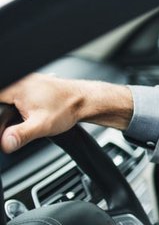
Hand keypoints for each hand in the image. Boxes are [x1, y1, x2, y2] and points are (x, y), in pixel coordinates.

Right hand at [0, 74, 132, 153]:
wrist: (84, 100)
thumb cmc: (67, 108)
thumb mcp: (42, 125)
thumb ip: (21, 134)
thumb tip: (5, 144)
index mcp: (15, 87)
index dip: (0, 118)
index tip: (5, 129)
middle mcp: (18, 81)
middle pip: (0, 103)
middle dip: (3, 118)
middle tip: (13, 129)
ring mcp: (24, 82)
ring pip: (6, 100)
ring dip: (9, 114)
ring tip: (26, 121)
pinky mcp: (30, 87)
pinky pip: (14, 97)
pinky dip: (15, 108)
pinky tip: (27, 116)